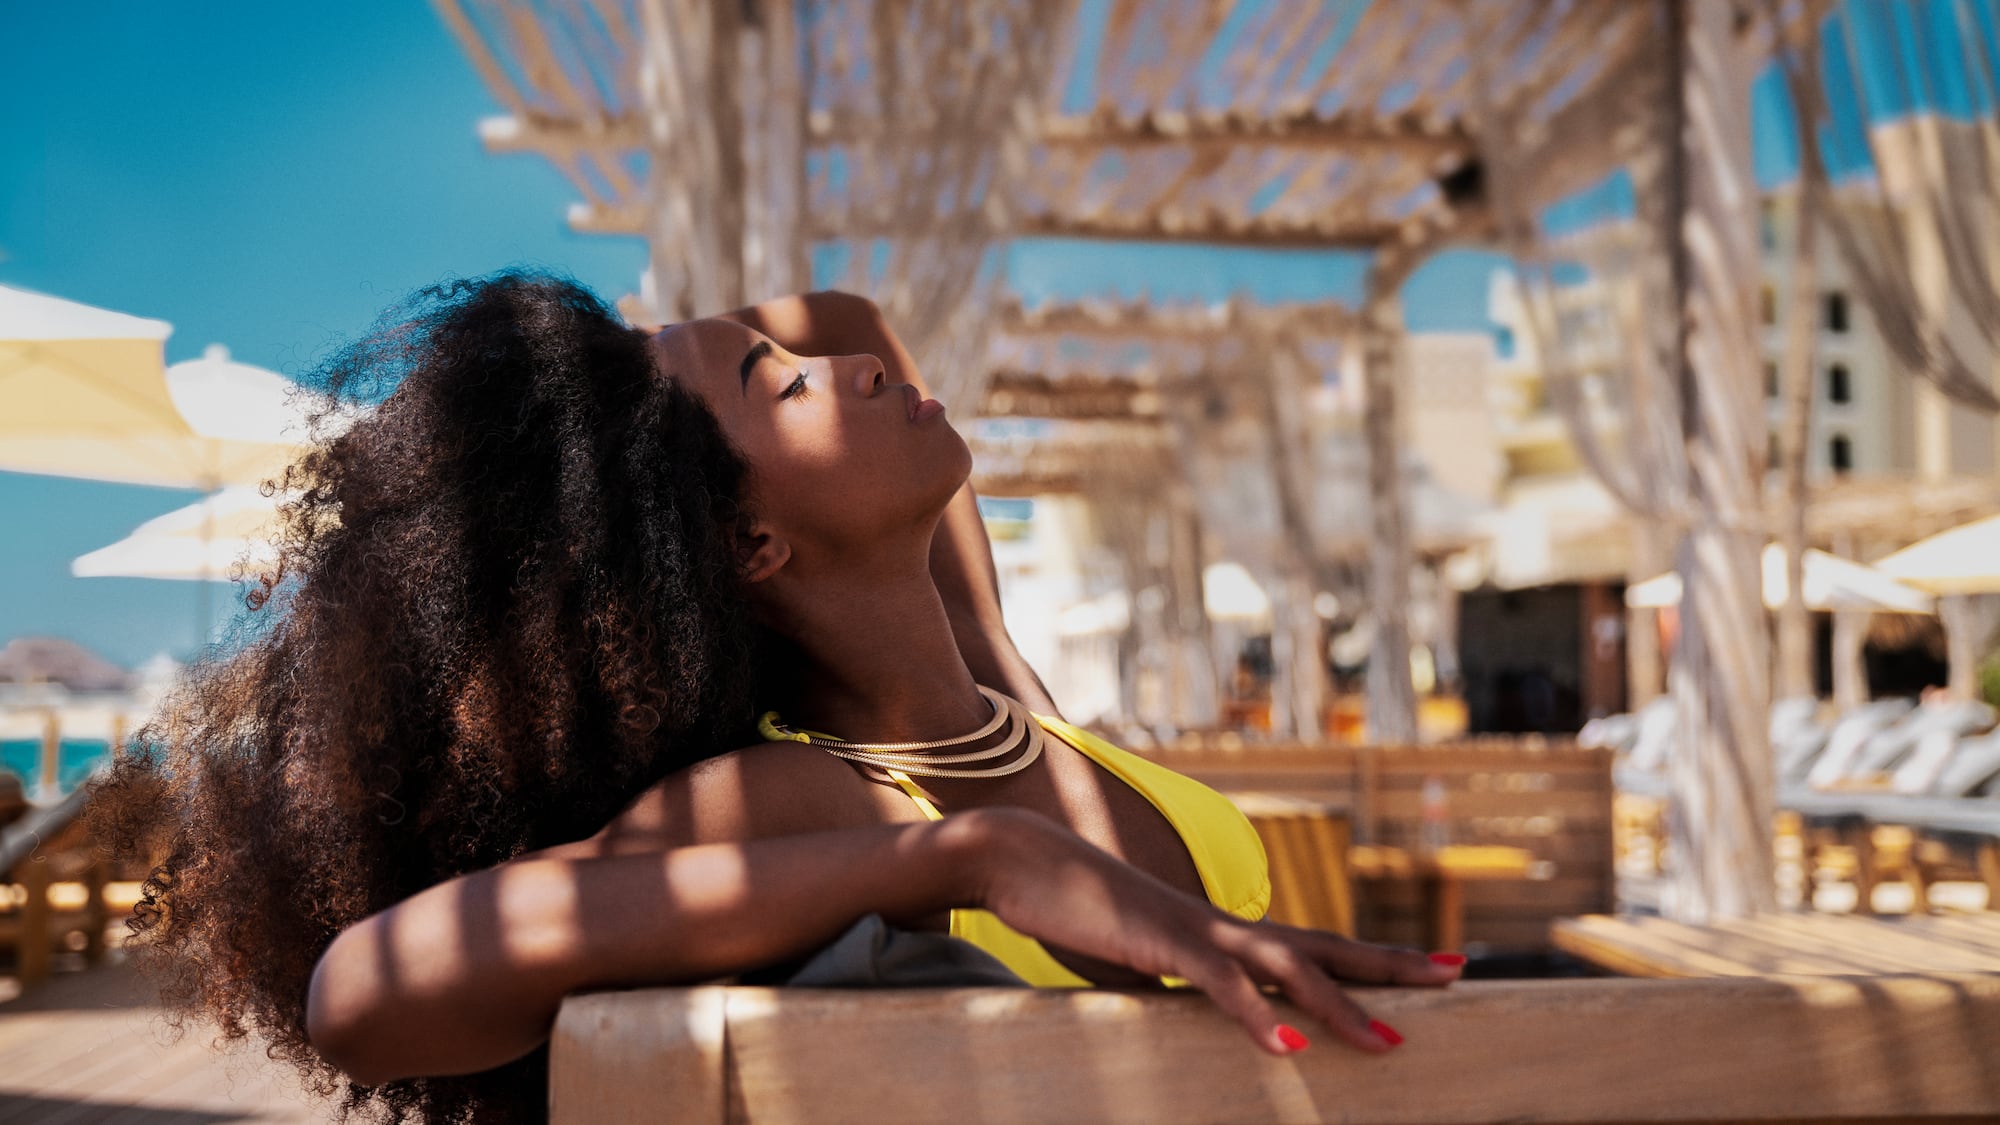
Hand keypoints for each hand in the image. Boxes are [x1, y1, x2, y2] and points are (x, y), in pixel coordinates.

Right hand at [964, 808, 1459, 1054]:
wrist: (1023, 860)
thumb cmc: (1077, 909)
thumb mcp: (1139, 956)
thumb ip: (1176, 977)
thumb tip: (1192, 1001)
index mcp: (1225, 932)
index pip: (1317, 946)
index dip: (1374, 960)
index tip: (1434, 967)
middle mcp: (1225, 925)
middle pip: (1326, 946)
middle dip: (1392, 965)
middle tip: (1456, 976)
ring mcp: (1197, 930)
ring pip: (1288, 967)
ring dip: (1342, 1007)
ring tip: (1390, 1043)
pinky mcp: (1162, 943)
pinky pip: (1220, 985)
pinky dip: (1258, 1017)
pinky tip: (1289, 1049)